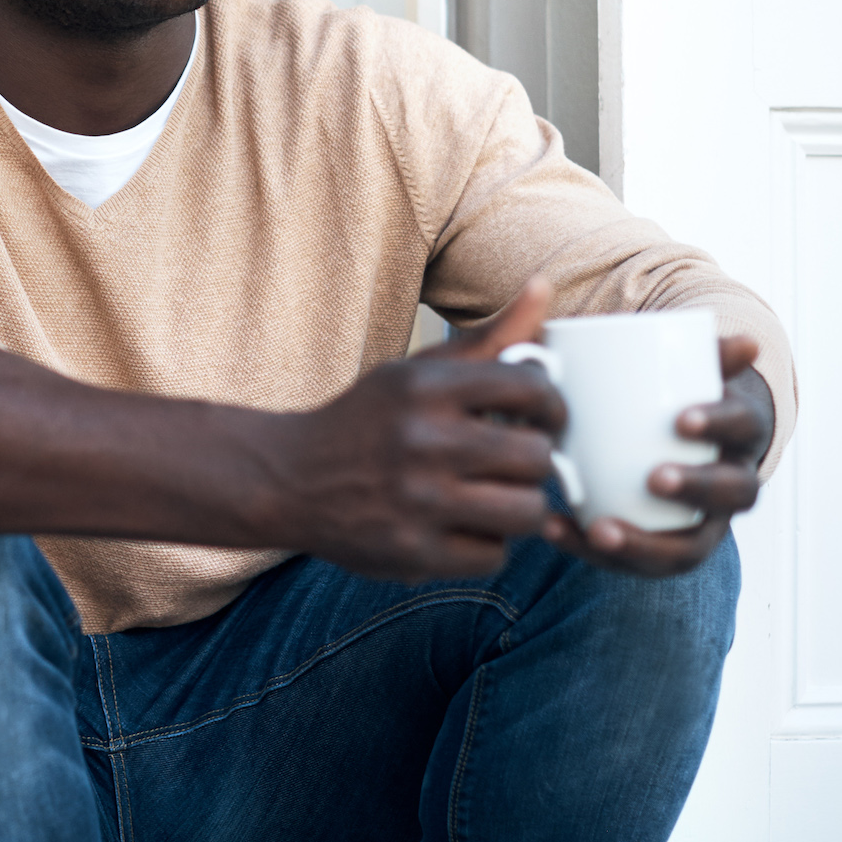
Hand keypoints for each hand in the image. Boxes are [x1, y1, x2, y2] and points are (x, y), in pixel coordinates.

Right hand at [273, 280, 567, 580]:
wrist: (289, 480)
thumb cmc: (370, 422)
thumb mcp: (418, 372)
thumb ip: (490, 338)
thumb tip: (546, 285)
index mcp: (425, 387)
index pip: (532, 388)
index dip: (552, 405)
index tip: (542, 416)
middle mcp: (422, 441)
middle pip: (537, 458)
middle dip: (535, 461)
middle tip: (516, 461)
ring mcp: (418, 501)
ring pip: (527, 513)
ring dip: (520, 507)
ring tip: (497, 496)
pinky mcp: (413, 553)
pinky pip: (494, 556)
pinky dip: (486, 544)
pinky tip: (462, 525)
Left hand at [538, 334, 772, 576]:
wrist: (674, 435)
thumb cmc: (672, 393)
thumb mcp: (682, 366)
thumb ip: (696, 348)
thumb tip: (747, 342)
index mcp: (739, 431)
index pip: (742, 427)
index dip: (718, 424)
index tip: (680, 418)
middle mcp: (732, 484)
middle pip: (731, 494)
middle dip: (695, 488)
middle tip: (653, 477)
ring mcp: (700, 525)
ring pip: (686, 549)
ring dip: (644, 544)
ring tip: (598, 529)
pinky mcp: (661, 548)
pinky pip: (636, 563)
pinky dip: (594, 550)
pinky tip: (554, 528)